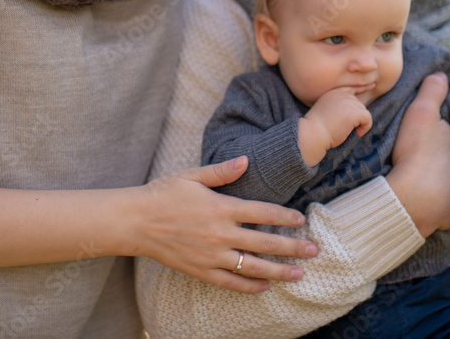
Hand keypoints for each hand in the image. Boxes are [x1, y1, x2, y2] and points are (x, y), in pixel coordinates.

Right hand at [133, 157, 317, 293]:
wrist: (135, 221)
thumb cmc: (163, 193)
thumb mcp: (192, 175)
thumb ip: (222, 171)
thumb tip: (246, 161)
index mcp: (221, 208)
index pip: (263, 213)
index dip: (285, 217)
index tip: (301, 220)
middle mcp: (220, 234)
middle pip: (265, 243)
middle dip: (292, 248)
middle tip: (314, 250)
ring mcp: (211, 255)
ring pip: (252, 267)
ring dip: (279, 272)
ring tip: (299, 274)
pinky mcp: (200, 270)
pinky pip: (230, 283)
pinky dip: (249, 287)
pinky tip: (265, 287)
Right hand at [299, 88, 372, 165]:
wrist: (312, 134)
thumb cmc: (317, 128)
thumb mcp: (327, 111)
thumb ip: (338, 106)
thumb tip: (356, 108)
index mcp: (333, 92)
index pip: (352, 88)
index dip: (362, 88)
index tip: (371, 86)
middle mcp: (341, 94)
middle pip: (358, 103)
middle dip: (357, 116)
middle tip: (347, 127)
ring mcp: (347, 102)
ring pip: (364, 111)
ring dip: (360, 123)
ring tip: (350, 131)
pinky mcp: (353, 112)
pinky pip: (368, 118)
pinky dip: (366, 127)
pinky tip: (357, 133)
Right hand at [387, 73, 449, 236]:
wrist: (411, 200)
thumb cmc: (417, 154)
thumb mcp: (421, 113)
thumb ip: (432, 91)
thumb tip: (442, 75)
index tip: (437, 134)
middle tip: (430, 155)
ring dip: (445, 180)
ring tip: (426, 176)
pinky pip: (446, 204)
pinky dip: (438, 200)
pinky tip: (425, 196)